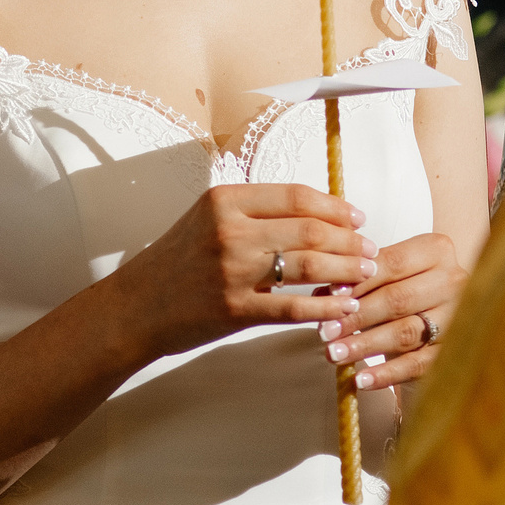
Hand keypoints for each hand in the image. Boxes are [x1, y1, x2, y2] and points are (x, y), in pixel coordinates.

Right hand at [121, 182, 372, 361]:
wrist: (134, 307)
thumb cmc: (173, 263)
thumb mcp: (205, 219)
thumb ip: (252, 212)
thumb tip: (312, 214)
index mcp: (224, 200)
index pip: (296, 196)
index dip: (336, 207)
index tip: (358, 218)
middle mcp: (230, 230)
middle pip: (310, 229)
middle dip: (350, 241)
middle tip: (370, 249)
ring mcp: (232, 270)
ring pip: (308, 265)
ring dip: (345, 270)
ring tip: (364, 274)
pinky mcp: (234, 308)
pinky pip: (294, 307)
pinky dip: (325, 307)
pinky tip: (343, 307)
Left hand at [321, 230, 464, 390]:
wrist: (439, 313)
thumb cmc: (407, 288)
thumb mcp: (388, 276)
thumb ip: (358, 280)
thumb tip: (323, 295)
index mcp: (437, 251)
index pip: (392, 264)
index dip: (358, 281)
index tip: (329, 297)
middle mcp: (453, 282)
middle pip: (398, 299)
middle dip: (356, 317)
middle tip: (325, 331)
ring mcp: (457, 318)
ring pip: (406, 332)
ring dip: (365, 345)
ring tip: (335, 353)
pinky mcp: (453, 352)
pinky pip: (418, 365)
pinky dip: (387, 374)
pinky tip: (362, 380)